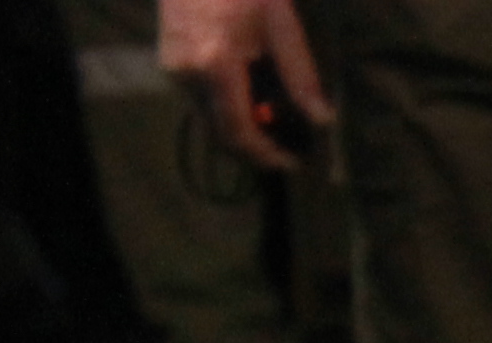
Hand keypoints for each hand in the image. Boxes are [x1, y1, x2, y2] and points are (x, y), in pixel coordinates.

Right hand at [159, 0, 327, 171]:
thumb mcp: (282, 28)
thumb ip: (300, 78)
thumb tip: (322, 120)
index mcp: (216, 66)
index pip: (239, 132)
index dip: (265, 155)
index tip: (292, 164)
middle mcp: (188, 73)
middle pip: (221, 134)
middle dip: (254, 149)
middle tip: (287, 152)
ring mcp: (173, 68)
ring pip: (209, 120)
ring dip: (241, 129)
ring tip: (274, 123)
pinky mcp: (169, 62)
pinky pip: (201, 101)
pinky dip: (227, 109)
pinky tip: (252, 99)